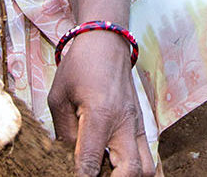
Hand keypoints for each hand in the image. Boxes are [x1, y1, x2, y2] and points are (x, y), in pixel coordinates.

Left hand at [49, 31, 154, 176]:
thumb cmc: (80, 67)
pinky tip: (114, 165)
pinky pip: (146, 156)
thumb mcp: (59, 98)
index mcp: (100, 114)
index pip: (91, 161)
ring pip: (147, 168)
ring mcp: (137, 125)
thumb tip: (68, 161)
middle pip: (131, 171)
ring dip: (128, 175)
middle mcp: (124, 123)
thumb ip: (65, 133)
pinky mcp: (141, 125)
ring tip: (107, 172)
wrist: (107, 43)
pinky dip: (133, 167)